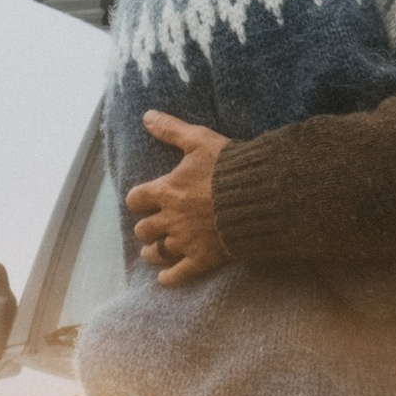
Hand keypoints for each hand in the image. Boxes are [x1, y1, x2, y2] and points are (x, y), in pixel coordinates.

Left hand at [125, 115, 231, 282]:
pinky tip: (165, 280)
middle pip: (144, 229)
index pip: (136, 199)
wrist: (259, 195)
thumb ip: (171, 129)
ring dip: (152, 253)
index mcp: (166, 191)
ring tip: (152, 253)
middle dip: (146, 228)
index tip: (142, 201)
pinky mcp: (203, 259)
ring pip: (157, 253)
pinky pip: (179, 275)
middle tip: (151, 227)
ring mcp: (186, 241)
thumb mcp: (199, 140)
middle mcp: (171, 218)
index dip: (138, 200)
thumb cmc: (229, 166)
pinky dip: (169, 279)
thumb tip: (146, 115)